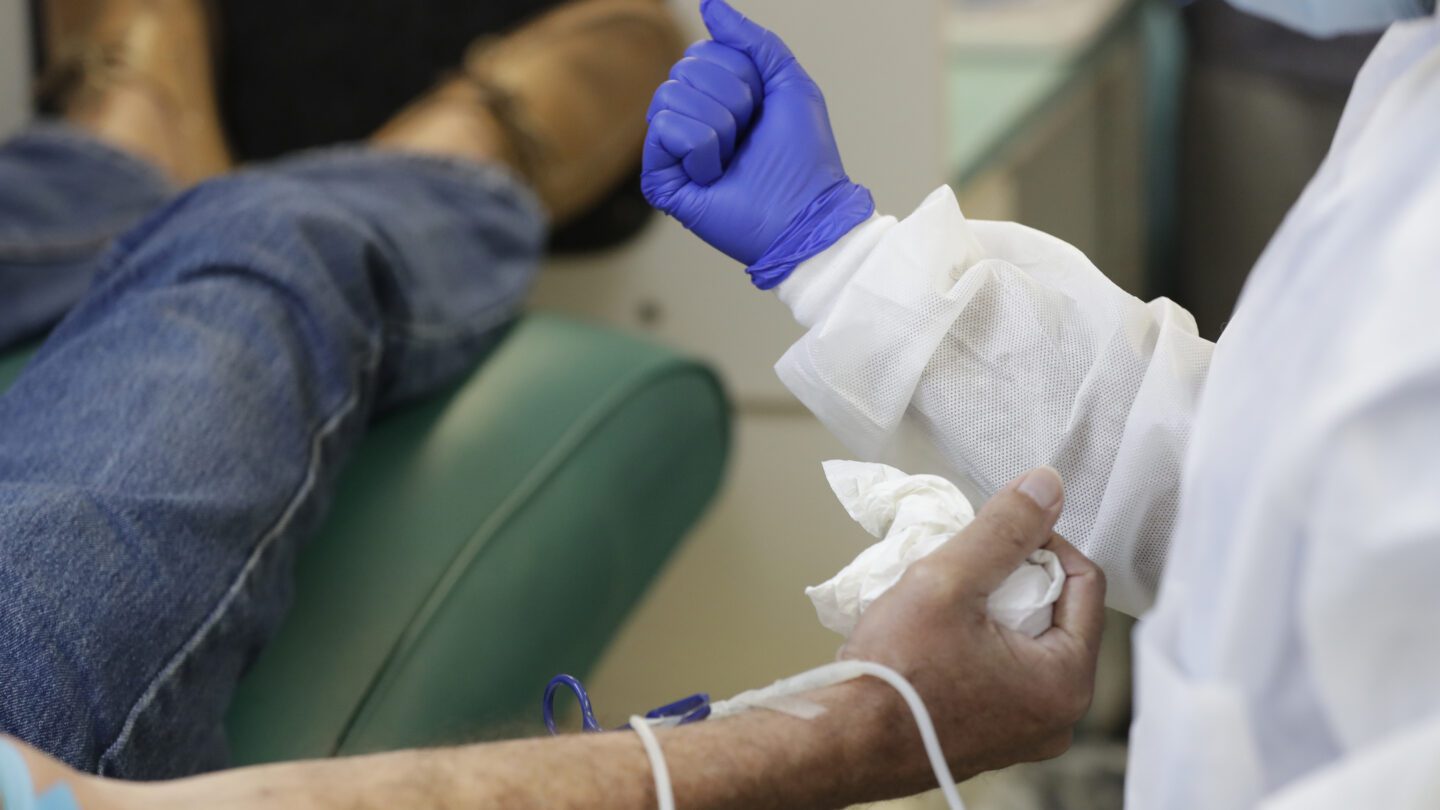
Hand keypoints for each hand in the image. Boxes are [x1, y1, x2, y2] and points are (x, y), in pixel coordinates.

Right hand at [642, 0, 873, 288]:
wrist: (803, 212)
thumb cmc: (803, 158)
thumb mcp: (788, 83)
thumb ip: (752, 40)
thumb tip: (710, 4)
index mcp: (718, 97)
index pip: (704, 52)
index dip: (742, 75)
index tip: (762, 111)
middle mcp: (691, 119)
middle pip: (684, 69)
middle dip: (730, 99)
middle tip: (748, 137)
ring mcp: (673, 149)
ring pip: (670, 95)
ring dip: (717, 126)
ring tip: (732, 158)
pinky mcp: (660, 176)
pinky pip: (661, 127)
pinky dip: (700, 147)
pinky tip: (714, 173)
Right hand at [841, 467, 1106, 790]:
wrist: (841, 741)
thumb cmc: (893, 676)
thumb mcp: (949, 582)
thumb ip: (1004, 530)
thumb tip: (1045, 487)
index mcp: (1064, 683)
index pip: (1084, 583)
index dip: (1041, 543)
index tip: (996, 532)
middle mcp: (1054, 718)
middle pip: (1056, 614)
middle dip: (1014, 580)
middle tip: (964, 568)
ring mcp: (1020, 733)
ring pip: (1024, 643)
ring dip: (991, 610)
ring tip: (944, 599)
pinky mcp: (987, 738)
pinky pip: (999, 673)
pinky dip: (975, 644)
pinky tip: (935, 635)